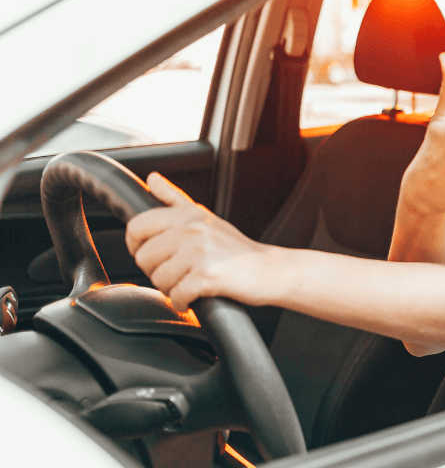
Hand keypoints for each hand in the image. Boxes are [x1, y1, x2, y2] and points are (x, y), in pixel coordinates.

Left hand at [126, 173, 270, 310]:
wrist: (270, 270)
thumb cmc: (237, 249)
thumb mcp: (206, 217)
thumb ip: (174, 199)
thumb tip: (152, 178)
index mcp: (188, 215)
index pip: (137, 226)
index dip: (137, 246)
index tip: (152, 256)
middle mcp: (192, 230)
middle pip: (144, 258)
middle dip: (157, 272)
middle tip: (179, 273)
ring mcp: (200, 253)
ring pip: (158, 279)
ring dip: (171, 289)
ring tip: (190, 283)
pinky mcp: (207, 277)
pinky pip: (176, 296)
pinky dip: (183, 302)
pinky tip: (194, 297)